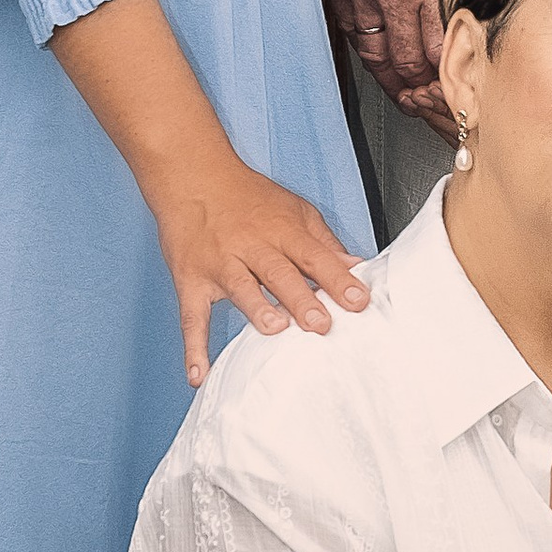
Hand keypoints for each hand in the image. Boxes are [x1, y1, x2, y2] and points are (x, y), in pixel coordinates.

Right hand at [150, 152, 371, 387]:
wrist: (192, 177)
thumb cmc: (248, 198)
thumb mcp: (294, 210)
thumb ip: (324, 243)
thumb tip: (356, 267)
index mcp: (283, 230)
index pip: (315, 256)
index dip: (338, 279)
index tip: (359, 301)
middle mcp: (252, 246)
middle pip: (280, 274)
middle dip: (301, 299)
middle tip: (322, 324)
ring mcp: (220, 263)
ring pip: (241, 288)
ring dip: (257, 309)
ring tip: (275, 329)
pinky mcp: (191, 281)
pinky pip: (192, 317)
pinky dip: (194, 346)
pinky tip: (199, 374)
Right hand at [317, 0, 469, 108]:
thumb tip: (493, 3)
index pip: (445, 47)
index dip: (455, 74)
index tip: (467, 88)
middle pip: (411, 61)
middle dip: (426, 90)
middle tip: (438, 107)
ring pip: (379, 53)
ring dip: (395, 79)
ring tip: (409, 95)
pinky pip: (355, 31)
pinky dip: (370, 51)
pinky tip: (382, 61)